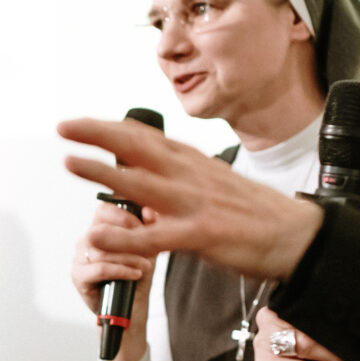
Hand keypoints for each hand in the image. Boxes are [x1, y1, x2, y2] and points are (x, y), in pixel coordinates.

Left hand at [60, 118, 322, 281]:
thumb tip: (144, 182)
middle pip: (137, 146)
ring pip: (140, 183)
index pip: (143, 136)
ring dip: (102, 172)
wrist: (295, 234)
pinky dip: (123, 236)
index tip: (79, 124)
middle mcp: (188, 175)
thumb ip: (176, 179)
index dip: (109, 128)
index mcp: (190, 162)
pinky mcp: (200, 234)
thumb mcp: (211, 183)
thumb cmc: (251, 212)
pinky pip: (153, 236)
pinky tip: (97, 233)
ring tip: (69, 162)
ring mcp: (193, 203)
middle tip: (64, 126)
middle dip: (98, 134)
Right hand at [71, 204, 157, 360]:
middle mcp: (86, 242)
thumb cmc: (137, 279)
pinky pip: (99, 268)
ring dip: (129, 258)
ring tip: (145, 266)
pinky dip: (121, 270)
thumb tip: (151, 211)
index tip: (143, 225)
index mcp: (99, 230)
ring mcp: (79, 259)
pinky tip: (135, 274)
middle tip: (146, 245)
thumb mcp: (148, 249)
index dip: (124, 214)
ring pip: (101, 250)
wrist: (131, 311)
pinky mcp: (79, 277)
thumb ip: (149, 229)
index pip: (103, 209)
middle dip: (127, 235)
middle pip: (100, 227)